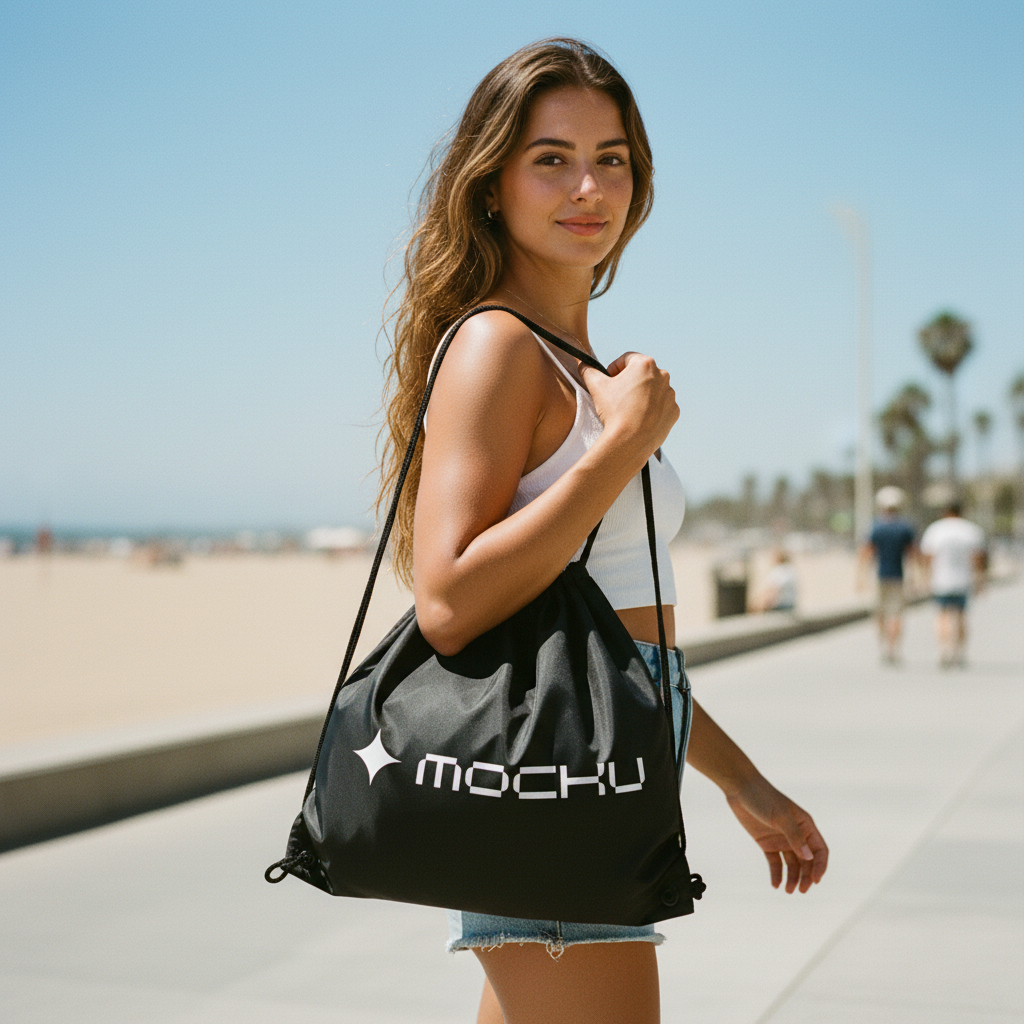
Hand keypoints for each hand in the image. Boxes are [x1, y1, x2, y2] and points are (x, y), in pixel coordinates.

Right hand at [578, 352, 677, 463]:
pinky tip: (639, 419)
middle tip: (617, 397)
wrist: (630, 442)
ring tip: (628, 410)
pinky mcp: (674, 412)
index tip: (609, 381)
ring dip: (641, 395)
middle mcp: (663, 375)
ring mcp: (670, 394)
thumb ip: (588, 370)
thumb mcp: (596, 386)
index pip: (627, 359)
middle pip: (642, 374)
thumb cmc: (614, 411)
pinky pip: (661, 406)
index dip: (614, 369)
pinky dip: (651, 410)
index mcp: (645, 364)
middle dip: (629, 382)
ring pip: (653, 390)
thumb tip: (582, 363)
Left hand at [725, 777, 828, 892]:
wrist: (740, 789)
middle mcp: (796, 834)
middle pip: (807, 861)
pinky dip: (776, 874)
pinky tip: (775, 884)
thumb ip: (794, 836)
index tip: (816, 881)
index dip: (820, 866)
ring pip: (792, 865)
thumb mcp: (780, 816)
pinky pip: (775, 862)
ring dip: (792, 878)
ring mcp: (781, 839)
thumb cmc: (763, 798)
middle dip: (806, 877)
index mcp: (805, 825)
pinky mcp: (767, 843)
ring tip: (787, 890)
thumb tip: (809, 858)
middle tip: (801, 891)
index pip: (820, 850)